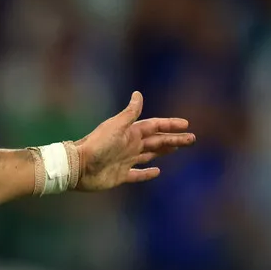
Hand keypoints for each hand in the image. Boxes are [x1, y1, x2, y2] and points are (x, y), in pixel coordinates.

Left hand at [74, 92, 194, 190]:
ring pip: (150, 154)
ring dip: (164, 151)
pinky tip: (158, 171)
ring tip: (177, 148)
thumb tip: (138, 94)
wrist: (78, 166)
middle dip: (174, 139)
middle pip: (157, 141)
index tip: (186, 124)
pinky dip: (147, 173)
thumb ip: (130, 113)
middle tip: (192, 139)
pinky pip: (138, 174)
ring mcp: (126, 161)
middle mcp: (130, 145)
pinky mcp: (120, 175)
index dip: (170, 125)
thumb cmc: (97, 144)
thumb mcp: (116, 126)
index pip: (155, 126)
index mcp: (130, 133)